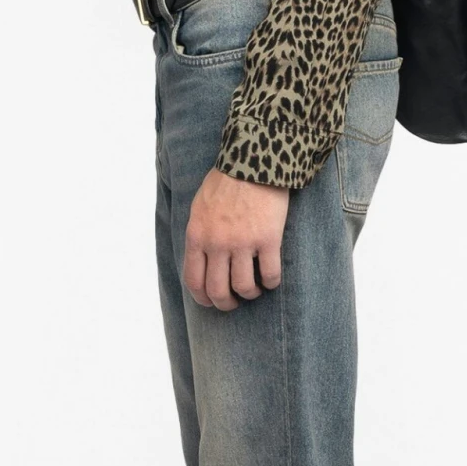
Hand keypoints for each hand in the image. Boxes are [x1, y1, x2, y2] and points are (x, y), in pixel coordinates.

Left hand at [183, 164, 287, 309]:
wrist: (253, 161)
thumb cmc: (226, 181)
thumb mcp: (199, 208)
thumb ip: (199, 235)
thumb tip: (201, 259)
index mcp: (197, 236)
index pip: (194, 280)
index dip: (203, 298)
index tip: (212, 301)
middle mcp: (217, 244)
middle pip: (218, 291)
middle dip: (226, 303)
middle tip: (235, 302)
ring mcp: (243, 243)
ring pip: (244, 287)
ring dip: (250, 293)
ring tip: (255, 289)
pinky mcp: (268, 239)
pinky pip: (270, 275)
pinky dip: (271, 283)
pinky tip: (271, 279)